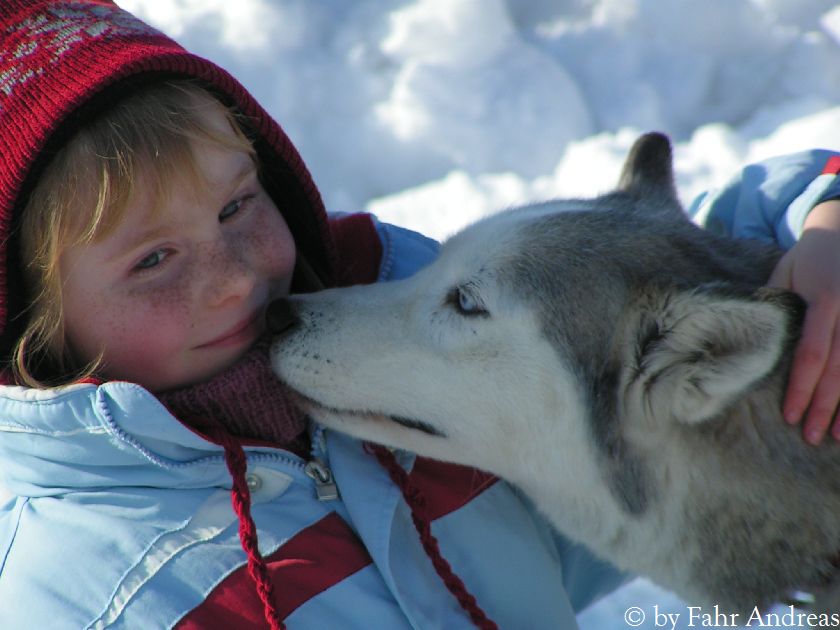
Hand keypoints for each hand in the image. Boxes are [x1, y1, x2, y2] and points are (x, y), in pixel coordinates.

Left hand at [768, 199, 839, 443]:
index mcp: (824, 299)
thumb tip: (750, 343)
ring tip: (839, 437)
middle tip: (810, 437)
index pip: (811, 353)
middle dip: (825, 406)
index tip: (790, 415)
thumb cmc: (809, 256)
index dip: (800, 388)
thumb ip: (773, 307)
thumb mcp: (785, 273)